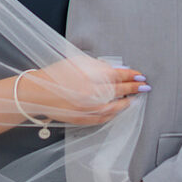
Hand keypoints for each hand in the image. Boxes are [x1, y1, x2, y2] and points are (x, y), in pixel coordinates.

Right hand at [18, 57, 146, 125]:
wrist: (37, 93)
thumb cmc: (54, 75)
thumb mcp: (75, 62)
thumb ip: (97, 65)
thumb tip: (115, 70)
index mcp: (88, 76)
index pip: (116, 75)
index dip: (130, 75)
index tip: (139, 75)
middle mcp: (90, 93)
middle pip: (118, 90)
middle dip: (133, 88)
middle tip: (144, 86)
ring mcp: (87, 108)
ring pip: (114, 107)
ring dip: (126, 102)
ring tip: (134, 98)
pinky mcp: (83, 119)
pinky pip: (104, 118)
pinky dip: (114, 113)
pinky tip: (120, 109)